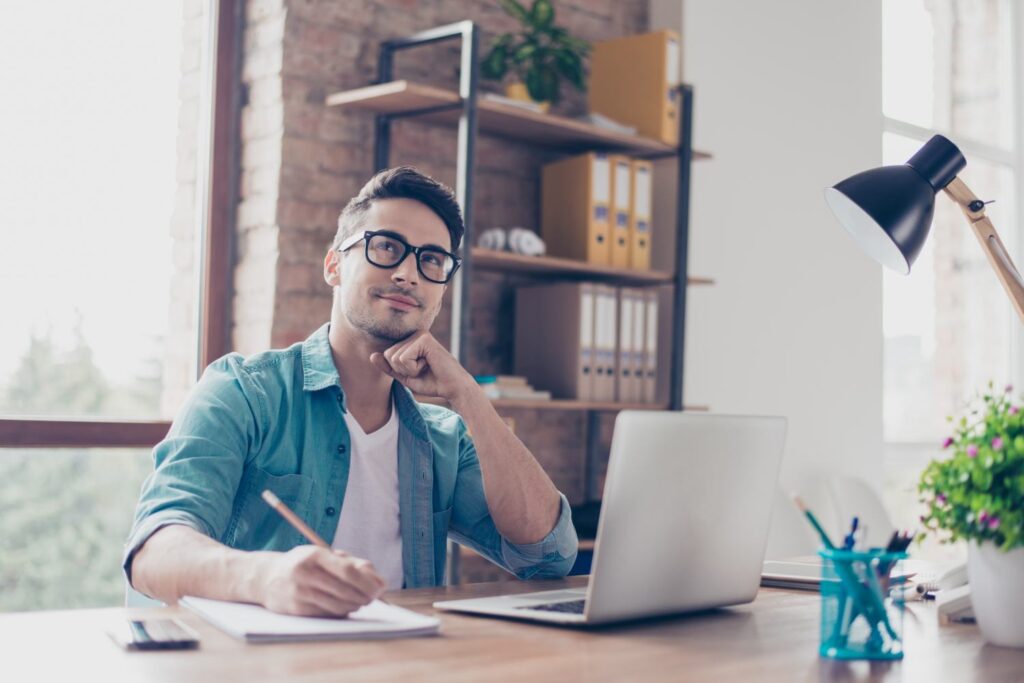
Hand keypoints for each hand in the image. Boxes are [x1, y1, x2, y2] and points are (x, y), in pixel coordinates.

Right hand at [257, 545, 385, 616]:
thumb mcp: (323, 554)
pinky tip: (346, 606)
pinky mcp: (296, 609)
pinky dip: (342, 611)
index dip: (368, 581)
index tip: (381, 587)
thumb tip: (376, 578)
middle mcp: (305, 573)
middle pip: (345, 590)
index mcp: (315, 555)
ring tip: (361, 600)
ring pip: (338, 604)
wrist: (265, 577)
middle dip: (366, 595)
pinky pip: (328, 613)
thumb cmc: (303, 563)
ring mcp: (299, 592)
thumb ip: (351, 562)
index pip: (348, 571)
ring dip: (355, 605)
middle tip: (375, 597)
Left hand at [370, 331, 474, 401]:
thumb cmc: (432, 382)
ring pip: (394, 357)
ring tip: (426, 367)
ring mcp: (419, 334)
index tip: (418, 370)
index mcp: (409, 340)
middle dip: (403, 370)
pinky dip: (413, 368)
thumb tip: (371, 356)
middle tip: (423, 369)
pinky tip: (428, 364)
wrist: (452, 387)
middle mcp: (413, 334)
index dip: (399, 370)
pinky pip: (403, 358)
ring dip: (409, 369)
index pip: (387, 355)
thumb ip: (389, 367)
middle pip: (388, 355)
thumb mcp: (405, 376)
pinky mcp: (424, 339)